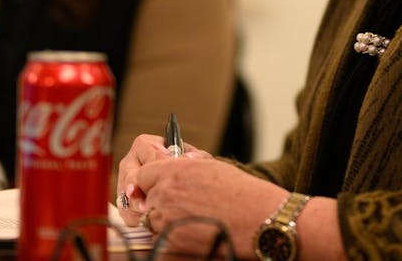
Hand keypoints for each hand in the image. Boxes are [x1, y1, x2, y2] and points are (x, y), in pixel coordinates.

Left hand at [122, 145, 288, 253]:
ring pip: (152, 220)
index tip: (158, 186)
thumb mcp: (212, 167)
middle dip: (159, 201)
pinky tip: (193, 230)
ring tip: (192, 218)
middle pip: (147, 198)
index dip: (151, 181)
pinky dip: (171, 236)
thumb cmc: (241, 192)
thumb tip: (175, 161)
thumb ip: (186, 165)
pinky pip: (160, 237)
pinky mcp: (171, 241)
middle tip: (181, 206)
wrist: (257, 219)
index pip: (143, 174)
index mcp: (175, 170)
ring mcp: (167, 218)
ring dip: (164, 219)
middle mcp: (166, 193)